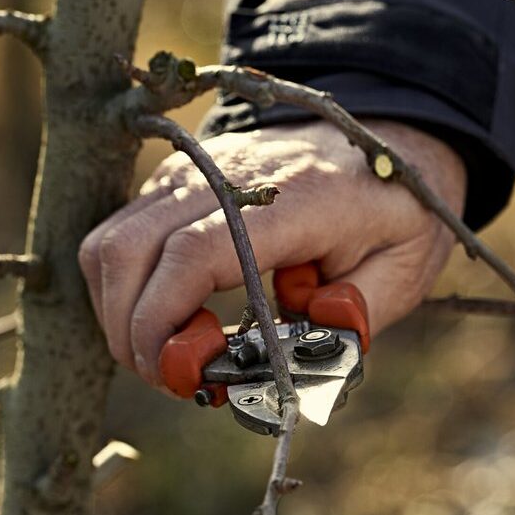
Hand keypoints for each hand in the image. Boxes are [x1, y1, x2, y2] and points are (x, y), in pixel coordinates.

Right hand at [79, 119, 466, 387]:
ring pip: (109, 244)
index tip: (179, 372)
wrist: (380, 136)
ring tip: (167, 354)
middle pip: (131, 249)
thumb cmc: (392, 209)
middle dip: (132, 332)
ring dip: (119, 313)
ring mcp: (190, 172)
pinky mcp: (172, 181)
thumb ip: (360, 310)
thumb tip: (306, 337)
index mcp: (294, 198)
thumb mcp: (405, 265)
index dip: (166, 321)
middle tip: (170, 378)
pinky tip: (164, 319)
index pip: (196, 252)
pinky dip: (123, 289)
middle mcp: (226, 175)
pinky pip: (116, 238)